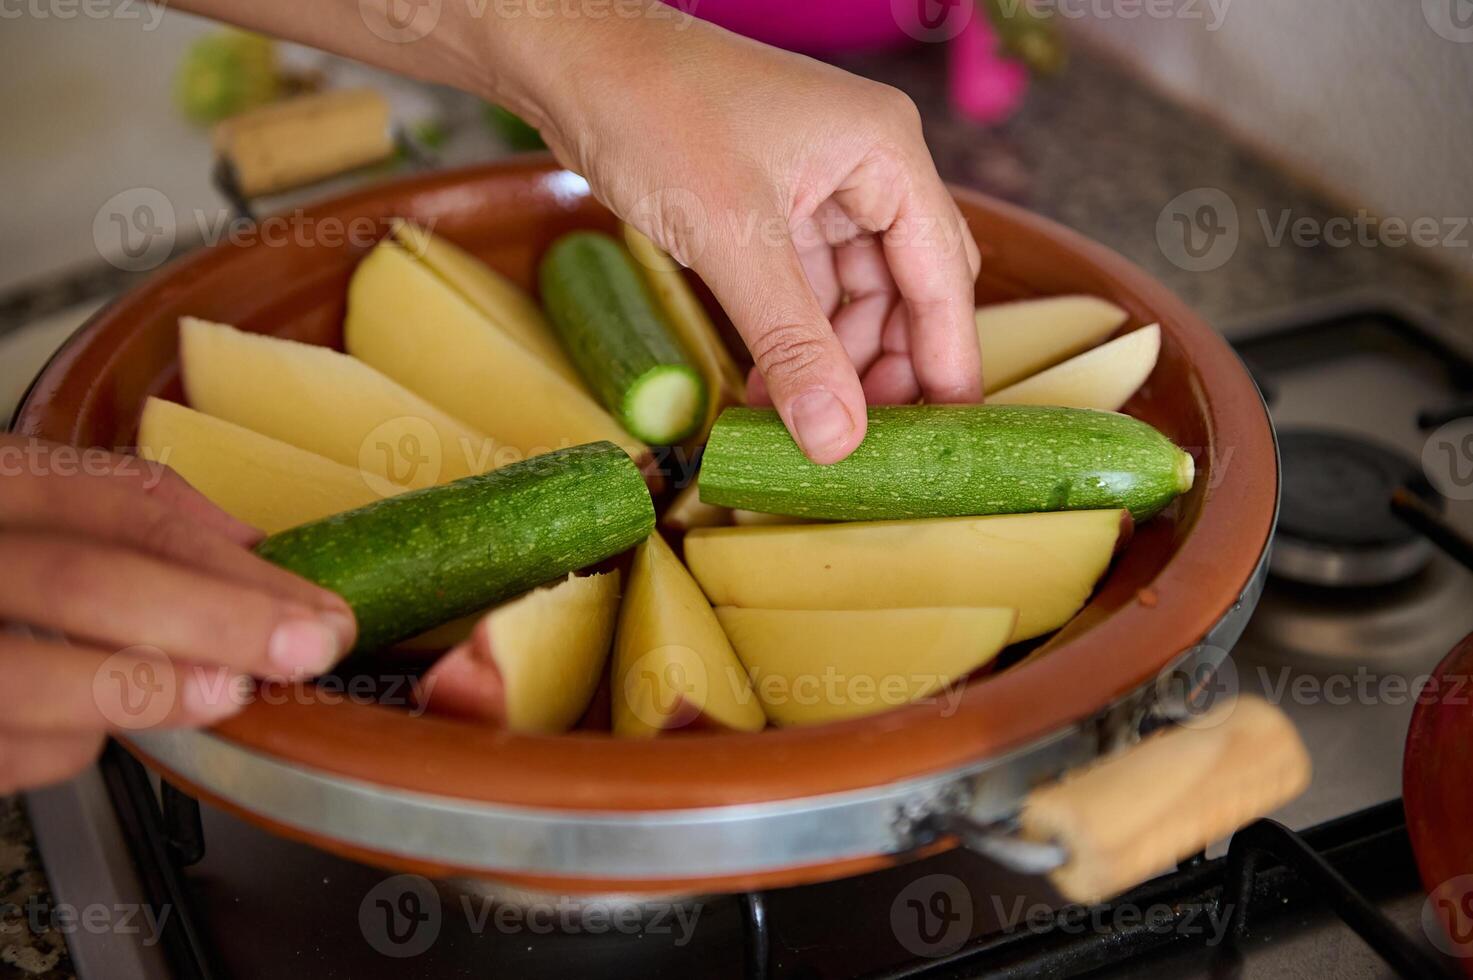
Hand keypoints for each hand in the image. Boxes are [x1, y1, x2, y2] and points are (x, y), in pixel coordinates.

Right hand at [0, 436, 354, 791]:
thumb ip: (127, 508)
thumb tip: (251, 547)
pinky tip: (92, 721)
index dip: (231, 563)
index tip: (318, 609)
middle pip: (82, 579)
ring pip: (28, 679)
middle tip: (298, 653)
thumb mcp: (26, 493)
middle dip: (212, 622)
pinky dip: (61, 746)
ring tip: (219, 693)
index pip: (121, 506)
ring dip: (142, 693)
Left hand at [514, 18, 982, 462]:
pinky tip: (770, 386)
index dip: (946, 360)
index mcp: (886, 153)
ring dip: (833, 360)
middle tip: (858, 438)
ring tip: (802, 423)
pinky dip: (795, 337)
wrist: (574, 61)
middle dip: (887, 366)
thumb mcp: (731, 240)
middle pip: (908, 288)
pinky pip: (807, 288)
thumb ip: (791, 344)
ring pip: (856, 295)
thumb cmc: (655, 113)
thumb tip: (836, 439)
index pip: (941, 275)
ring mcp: (822, 187)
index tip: (946, 436)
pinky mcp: (777, 206)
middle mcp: (868, 167)